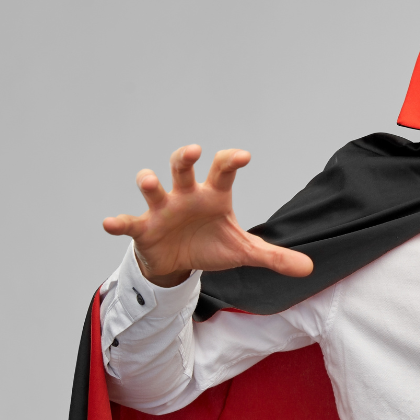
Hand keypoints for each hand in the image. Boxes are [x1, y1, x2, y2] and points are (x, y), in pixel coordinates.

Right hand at [102, 145, 312, 286]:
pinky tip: (110, 223)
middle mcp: (186, 195)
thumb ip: (275, 256)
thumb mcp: (245, 251)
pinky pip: (128, 222)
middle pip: (183, 168)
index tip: (243, 156)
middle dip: (184, 157)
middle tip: (193, 151)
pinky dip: (118, 222)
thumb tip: (309, 268)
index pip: (223, 170)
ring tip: (150, 181)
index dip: (230, 160)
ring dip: (149, 182)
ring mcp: (162, 209)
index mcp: (213, 195)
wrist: (180, 263)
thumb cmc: (212, 245)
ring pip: (153, 188)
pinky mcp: (143, 228)